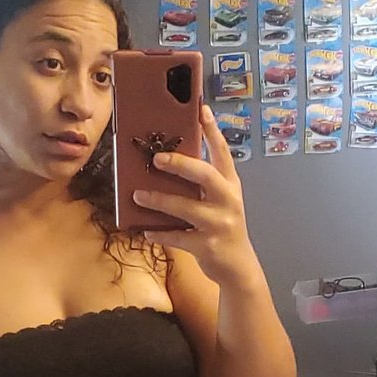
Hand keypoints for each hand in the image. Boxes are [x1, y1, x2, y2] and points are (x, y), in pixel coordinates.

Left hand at [132, 104, 261, 286]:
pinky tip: (145, 230)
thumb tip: (170, 164)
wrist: (238, 266)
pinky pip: (178, 237)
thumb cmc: (224, 228)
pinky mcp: (207, 245)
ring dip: (159, 200)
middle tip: (157, 158)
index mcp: (230, 185)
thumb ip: (204, 184)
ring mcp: (218, 223)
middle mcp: (227, 200)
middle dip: (180, 164)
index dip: (213, 130)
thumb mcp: (221, 201)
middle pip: (205, 175)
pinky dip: (160, 233)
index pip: (222, 152)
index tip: (201, 109)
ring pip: (186, 207)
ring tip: (138, 194)